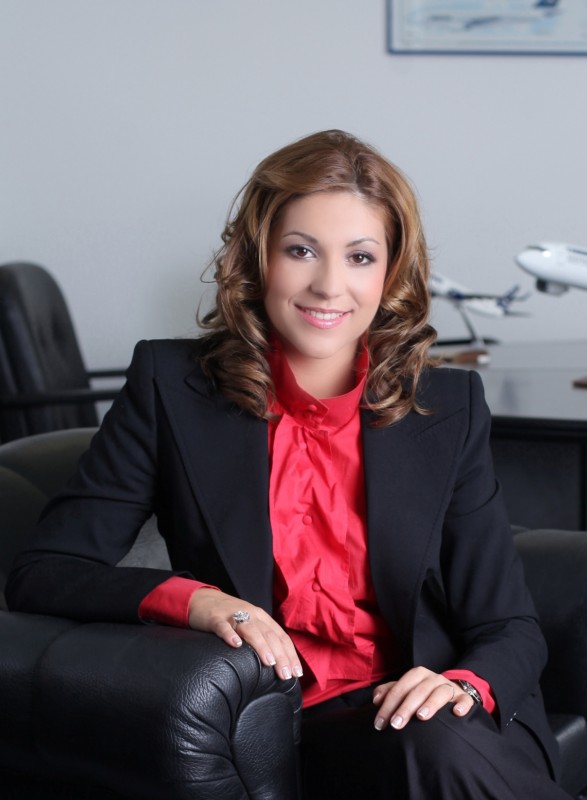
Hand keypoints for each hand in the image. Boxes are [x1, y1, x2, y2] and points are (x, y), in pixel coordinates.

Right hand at [188, 588, 302, 680]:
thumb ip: (261, 638)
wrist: (202, 599)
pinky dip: (230, 634)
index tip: (297, 673)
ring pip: (250, 630)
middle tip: (286, 675)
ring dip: (262, 646)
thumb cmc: (228, 617)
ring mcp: (233, 615)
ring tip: (270, 662)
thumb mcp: (249, 624)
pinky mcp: (215, 618)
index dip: (290, 654)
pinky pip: (223, 626)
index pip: (280, 636)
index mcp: (261, 617)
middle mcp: (250, 614)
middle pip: (269, 634)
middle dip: (280, 655)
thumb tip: (277, 665)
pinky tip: (236, 645)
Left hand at [372, 666, 476, 730]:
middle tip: (395, 724)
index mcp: (417, 675)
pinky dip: (461, 705)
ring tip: (421, 717)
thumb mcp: (407, 690)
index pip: (400, 688)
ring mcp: (449, 687)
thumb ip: (390, 692)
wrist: (451, 692)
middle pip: (418, 691)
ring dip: (430, 704)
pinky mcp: (464, 697)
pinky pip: (465, 700)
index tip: (380, 723)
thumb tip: (376, 699)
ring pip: (440, 692)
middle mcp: (433, 678)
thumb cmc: (423, 693)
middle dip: (405, 708)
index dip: (388, 704)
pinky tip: (456, 713)